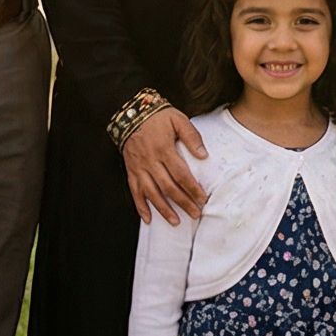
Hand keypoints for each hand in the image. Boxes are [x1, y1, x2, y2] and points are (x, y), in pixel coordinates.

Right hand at [125, 106, 208, 224]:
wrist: (132, 113)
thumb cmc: (158, 116)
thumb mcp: (178, 119)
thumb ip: (192, 136)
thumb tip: (204, 155)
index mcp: (164, 149)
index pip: (181, 174)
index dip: (192, 188)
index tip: (202, 198)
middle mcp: (151, 161)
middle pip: (168, 187)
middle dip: (183, 203)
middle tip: (195, 214)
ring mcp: (139, 168)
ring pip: (152, 193)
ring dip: (164, 210)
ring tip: (176, 222)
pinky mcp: (131, 171)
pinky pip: (134, 192)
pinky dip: (141, 207)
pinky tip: (148, 219)